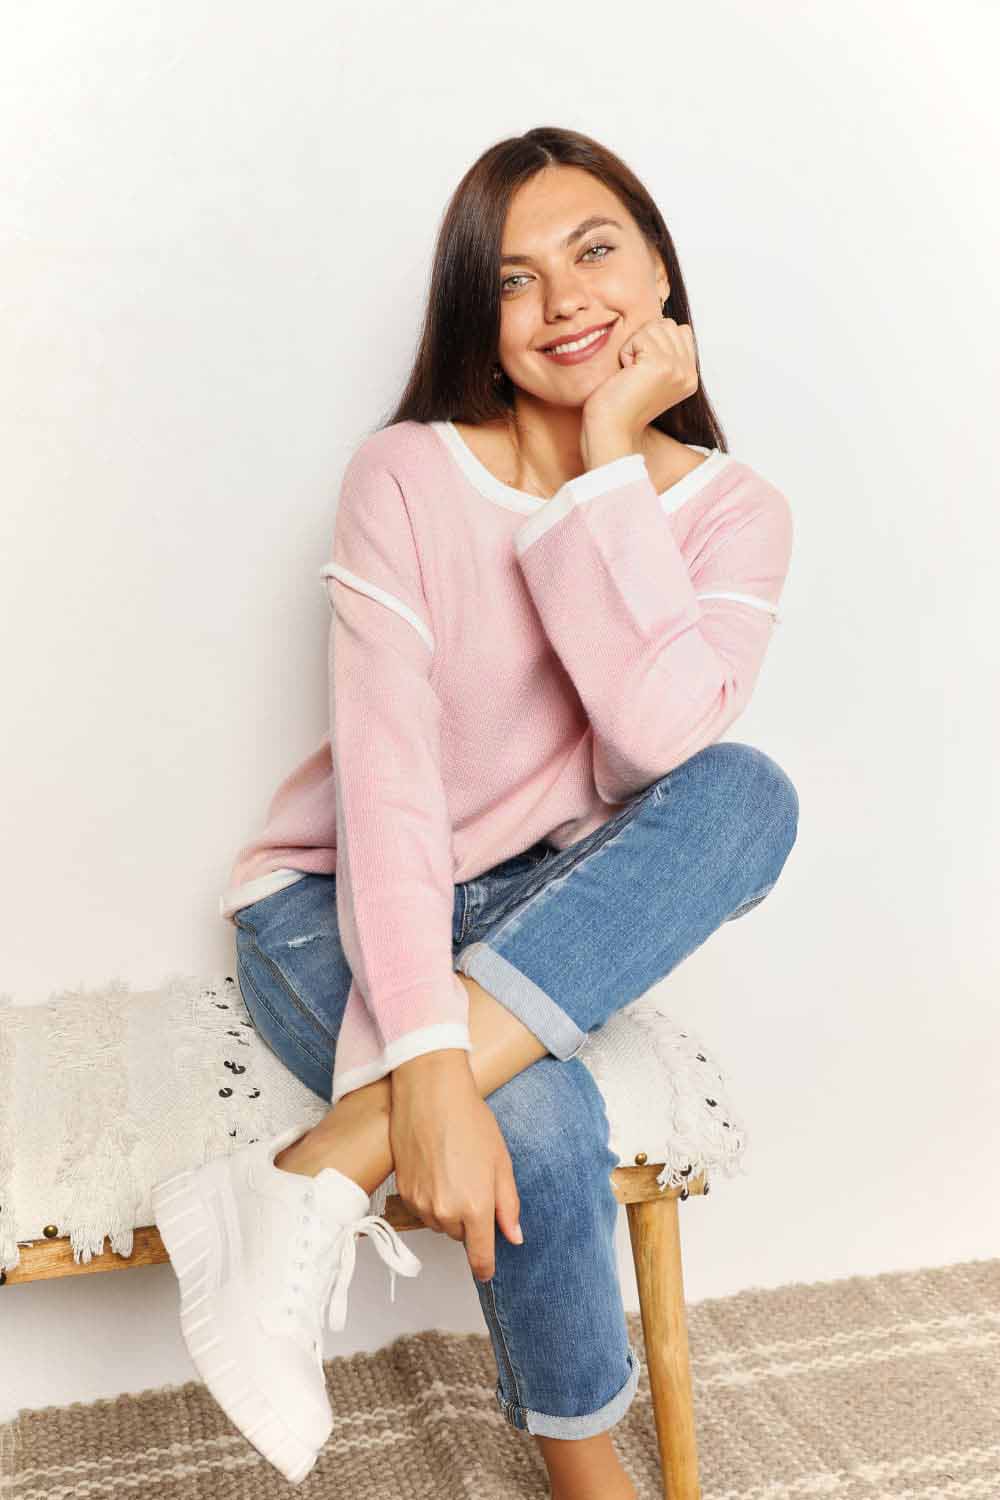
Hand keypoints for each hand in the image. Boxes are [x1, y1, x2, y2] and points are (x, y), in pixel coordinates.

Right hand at [388, 1052, 522, 1281]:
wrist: (430, 1095)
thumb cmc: (469, 1121)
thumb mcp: (501, 1162)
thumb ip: (508, 1205)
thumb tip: (514, 1236)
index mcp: (476, 1207)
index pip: (480, 1256)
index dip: (485, 1267)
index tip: (487, 1270)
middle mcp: (446, 1212)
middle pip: (460, 1236)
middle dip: (469, 1219)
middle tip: (473, 1182)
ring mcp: (421, 1204)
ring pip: (439, 1223)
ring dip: (448, 1209)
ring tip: (452, 1170)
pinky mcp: (404, 1193)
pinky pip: (421, 1209)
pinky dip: (429, 1198)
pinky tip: (434, 1168)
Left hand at [580, 316, 698, 461]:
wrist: (611, 428)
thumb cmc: (621, 403)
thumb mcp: (652, 377)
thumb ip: (666, 353)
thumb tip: (665, 324)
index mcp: (689, 376)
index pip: (681, 330)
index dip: (655, 340)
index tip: (643, 369)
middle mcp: (688, 373)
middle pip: (667, 325)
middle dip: (644, 341)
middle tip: (635, 372)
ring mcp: (677, 369)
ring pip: (654, 327)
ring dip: (634, 346)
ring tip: (631, 373)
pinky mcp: (662, 366)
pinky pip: (639, 337)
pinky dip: (626, 352)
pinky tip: (626, 374)